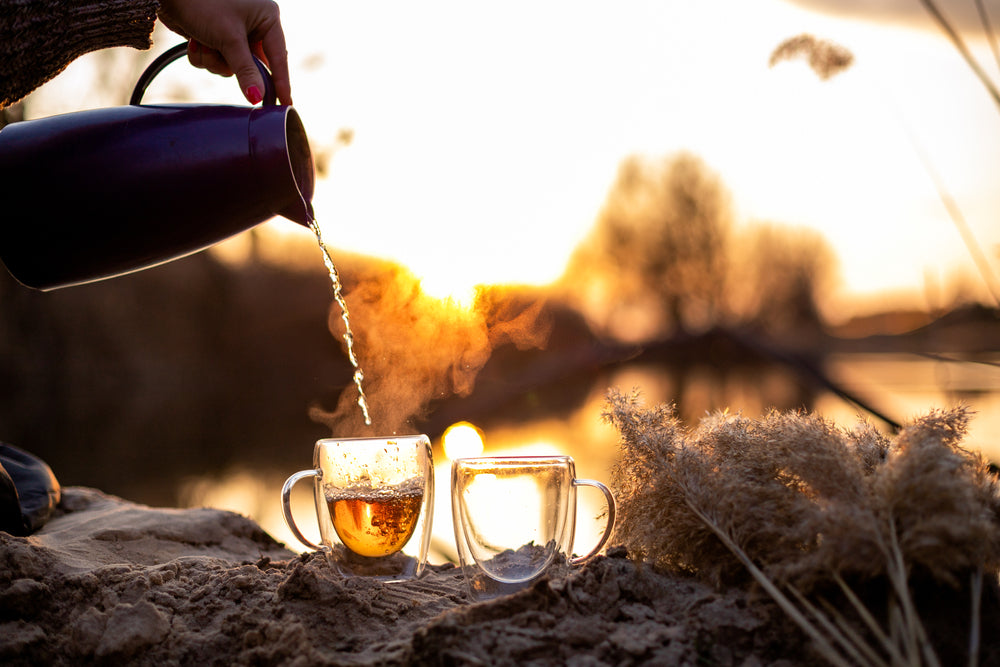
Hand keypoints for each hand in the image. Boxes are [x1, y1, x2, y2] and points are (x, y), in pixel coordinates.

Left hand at [157, 0, 291, 105]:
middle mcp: (254, 25)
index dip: (281, 83)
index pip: (278, 57)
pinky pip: (217, 61)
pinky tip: (194, 41)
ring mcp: (234, 33)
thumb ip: (246, 71)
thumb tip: (258, 98)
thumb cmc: (203, 4)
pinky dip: (204, 57)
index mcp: (267, 18)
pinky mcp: (217, 38)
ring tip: (202, 42)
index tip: (286, 104)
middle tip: (224, 60)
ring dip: (214, 61)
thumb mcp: (229, 39)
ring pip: (231, 67)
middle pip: (253, 65)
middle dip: (232, 65)